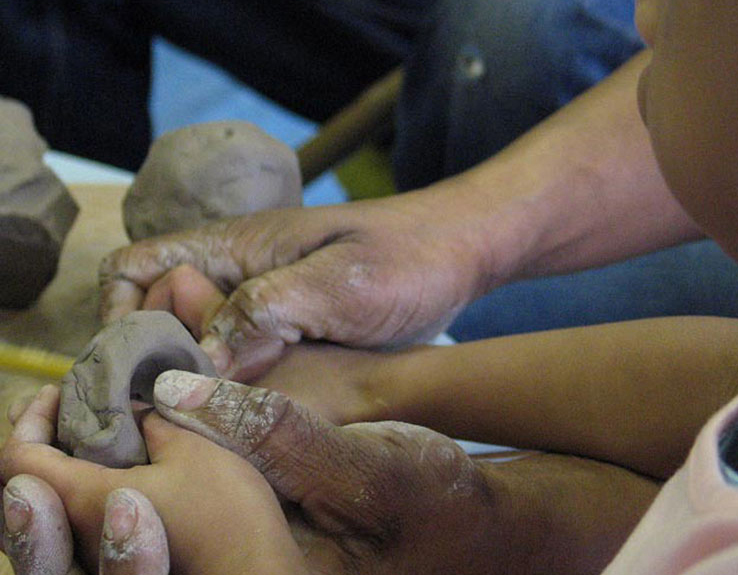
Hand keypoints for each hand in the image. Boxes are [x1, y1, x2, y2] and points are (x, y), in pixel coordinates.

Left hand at [0, 386, 306, 574]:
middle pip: (17, 492)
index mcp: (83, 501)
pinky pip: (72, 534)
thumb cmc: (225, 513)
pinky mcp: (117, 567)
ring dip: (51, 475)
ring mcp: (93, 559)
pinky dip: (73, 498)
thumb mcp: (194, 450)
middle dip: (35, 444)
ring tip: (78, 446)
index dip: (32, 419)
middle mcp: (74, 537)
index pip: (18, 459)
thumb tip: (131, 410)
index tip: (63, 392)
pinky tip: (108, 480)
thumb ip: (152, 424)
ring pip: (43, 519)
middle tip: (61, 415)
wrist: (256, 570)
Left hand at [5, 373, 656, 574]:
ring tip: (48, 442)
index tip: (48, 401)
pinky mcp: (237, 574)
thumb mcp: (372, 465)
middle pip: (87, 571)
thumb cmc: (436, 504)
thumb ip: (276, 433)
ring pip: (109, 568)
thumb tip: (173, 392)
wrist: (481, 540)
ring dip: (64, 506)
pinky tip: (113, 457)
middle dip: (37, 502)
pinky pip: (149, 553)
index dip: (55, 473)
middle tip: (27, 425)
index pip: (113, 543)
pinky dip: (110, 507)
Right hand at [99, 194, 487, 379]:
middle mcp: (241, 273)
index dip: (120, 313)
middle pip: (161, 313)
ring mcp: (268, 302)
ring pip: (203, 340)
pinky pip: (245, 356)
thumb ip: (262, 313)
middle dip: (154, 358)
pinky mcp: (296, 328)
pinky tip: (249, 411)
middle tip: (169, 409)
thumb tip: (198, 361)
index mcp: (235, 247)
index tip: (137, 366)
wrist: (467, 251)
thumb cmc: (407, 256)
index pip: (137, 268)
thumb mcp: (334, 284)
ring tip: (205, 417)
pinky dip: (235, 382)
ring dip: (197, 375)